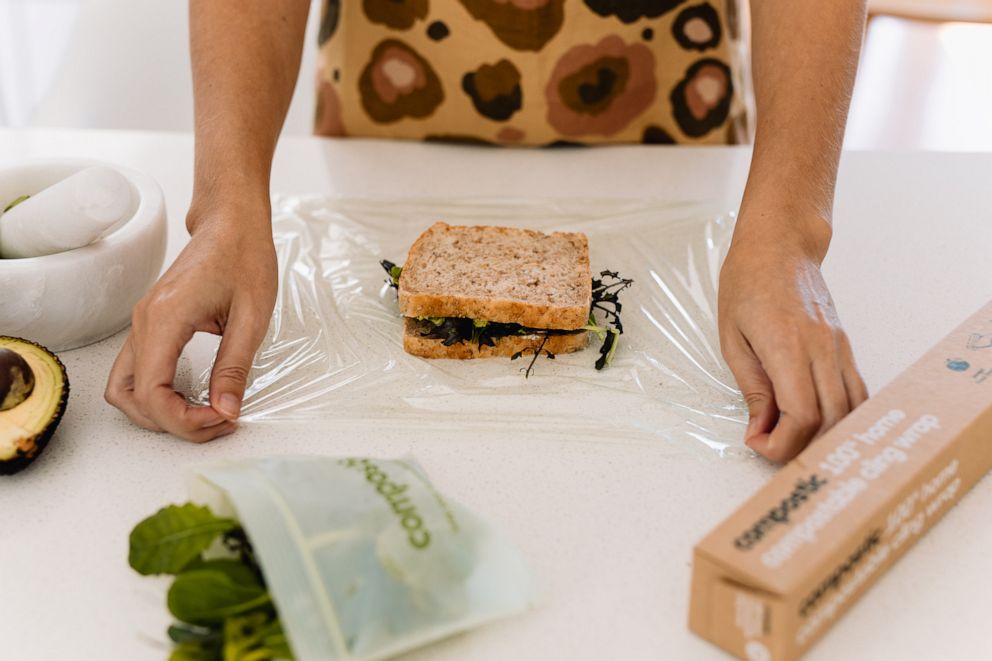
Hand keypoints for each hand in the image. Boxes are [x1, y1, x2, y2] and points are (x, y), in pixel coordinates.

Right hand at [105, 200, 277, 441]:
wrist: (232, 222)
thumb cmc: (244, 256)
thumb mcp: (253, 316)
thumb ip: (235, 367)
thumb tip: (226, 411)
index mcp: (166, 318)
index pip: (152, 393)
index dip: (184, 420)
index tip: (222, 419)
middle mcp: (144, 322)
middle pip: (132, 398)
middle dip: (173, 422)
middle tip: (218, 420)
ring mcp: (143, 323)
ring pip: (126, 389)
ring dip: (159, 412)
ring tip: (205, 413)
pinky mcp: (151, 324)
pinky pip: (138, 372)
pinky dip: (158, 394)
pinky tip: (193, 396)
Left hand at [718, 214, 867, 462]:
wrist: (779, 246)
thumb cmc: (747, 283)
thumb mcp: (732, 338)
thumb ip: (752, 387)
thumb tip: (760, 427)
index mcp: (788, 346)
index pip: (802, 415)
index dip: (781, 443)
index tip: (757, 442)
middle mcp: (822, 349)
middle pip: (830, 420)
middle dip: (800, 446)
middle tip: (770, 446)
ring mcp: (839, 348)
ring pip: (850, 410)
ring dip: (823, 434)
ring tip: (790, 436)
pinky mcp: (845, 347)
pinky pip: (855, 391)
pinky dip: (839, 415)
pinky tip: (814, 420)